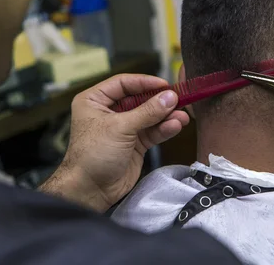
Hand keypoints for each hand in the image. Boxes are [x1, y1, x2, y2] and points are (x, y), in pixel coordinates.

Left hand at [40, 74, 188, 211]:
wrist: (91, 190)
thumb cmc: (92, 155)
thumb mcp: (120, 128)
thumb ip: (147, 112)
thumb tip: (169, 97)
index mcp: (94, 100)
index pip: (123, 84)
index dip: (144, 83)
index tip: (164, 85)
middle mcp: (108, 112)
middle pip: (139, 99)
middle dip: (158, 101)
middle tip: (178, 99)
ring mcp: (123, 128)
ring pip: (149, 116)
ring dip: (165, 116)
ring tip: (182, 116)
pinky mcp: (134, 144)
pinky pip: (152, 132)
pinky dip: (164, 129)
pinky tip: (176, 125)